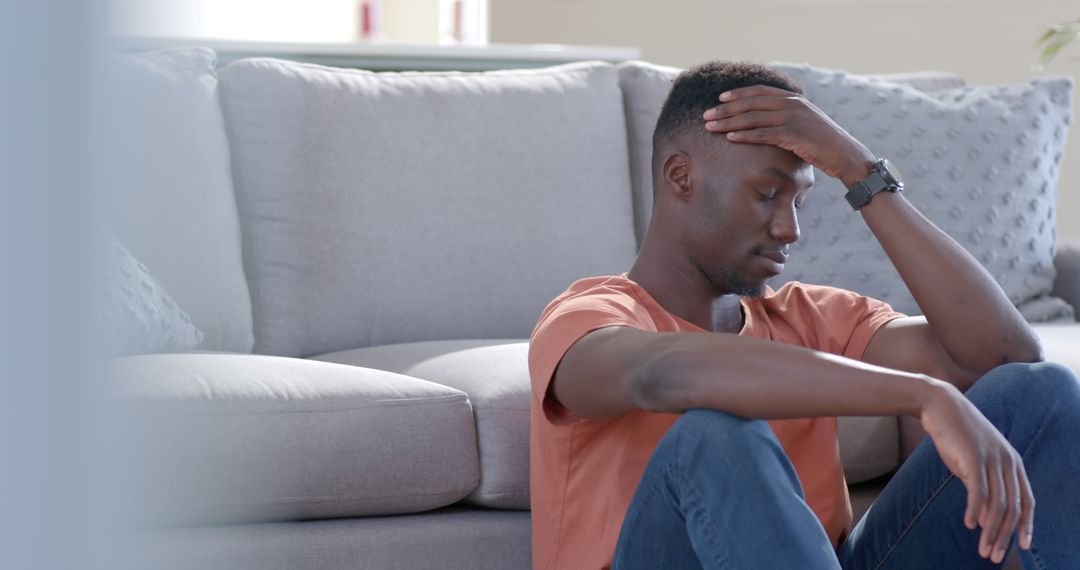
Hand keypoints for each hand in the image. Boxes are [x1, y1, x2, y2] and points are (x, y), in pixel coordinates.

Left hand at [702, 85, 875, 187]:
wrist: (845, 154)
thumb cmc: (822, 144)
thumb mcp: (803, 124)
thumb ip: (785, 119)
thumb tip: (765, 123)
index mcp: (793, 99)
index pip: (759, 92)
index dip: (738, 94)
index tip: (720, 99)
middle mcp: (792, 104)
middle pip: (751, 103)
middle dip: (725, 109)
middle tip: (706, 115)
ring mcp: (793, 118)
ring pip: (753, 118)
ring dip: (728, 122)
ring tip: (710, 127)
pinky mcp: (794, 134)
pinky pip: (763, 134)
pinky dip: (744, 135)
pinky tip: (729, 137)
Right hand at [919, 381, 1034, 562]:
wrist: (940, 405)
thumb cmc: (956, 434)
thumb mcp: (975, 461)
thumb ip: (984, 484)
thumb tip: (985, 516)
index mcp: (1013, 462)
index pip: (1027, 501)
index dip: (1027, 525)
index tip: (1022, 545)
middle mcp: (1008, 461)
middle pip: (1012, 507)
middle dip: (1004, 535)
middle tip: (994, 555)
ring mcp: (992, 459)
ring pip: (997, 504)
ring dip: (990, 530)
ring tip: (982, 547)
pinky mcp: (973, 457)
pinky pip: (978, 491)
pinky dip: (975, 510)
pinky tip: (969, 524)